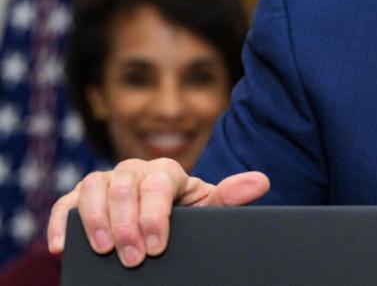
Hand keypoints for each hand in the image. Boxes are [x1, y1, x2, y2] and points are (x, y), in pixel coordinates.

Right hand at [47, 157, 268, 266]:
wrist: (166, 224)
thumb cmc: (189, 216)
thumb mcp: (210, 210)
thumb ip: (231, 197)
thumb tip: (261, 182)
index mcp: (166, 172)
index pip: (157, 184)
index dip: (155, 215)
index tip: (156, 246)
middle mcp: (133, 171)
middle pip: (123, 186)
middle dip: (127, 224)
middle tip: (133, 258)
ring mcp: (105, 183)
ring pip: (92, 187)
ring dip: (95, 220)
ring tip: (103, 250)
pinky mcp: (80, 199)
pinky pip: (65, 204)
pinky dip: (62, 222)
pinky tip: (62, 246)